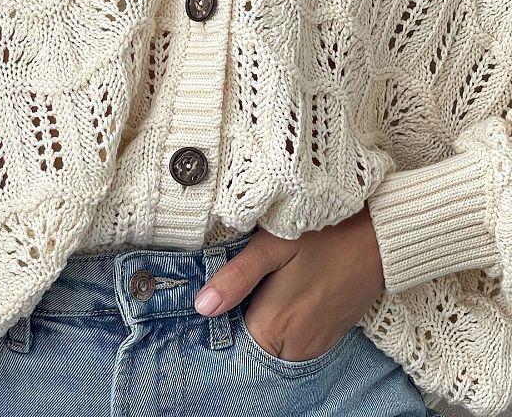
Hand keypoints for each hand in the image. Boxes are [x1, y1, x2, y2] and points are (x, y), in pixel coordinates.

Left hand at [193, 203, 385, 360]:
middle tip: (258, 273)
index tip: (232, 284)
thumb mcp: (272, 246)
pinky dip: (293, 315)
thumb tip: (203, 306)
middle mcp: (295, 349)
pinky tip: (297, 284)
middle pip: (254, 337)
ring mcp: (317, 345)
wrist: (380, 236)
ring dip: (272, 313)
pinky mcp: (333, 336)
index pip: (232, 334)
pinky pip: (299, 335)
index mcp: (273, 330)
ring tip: (278, 277)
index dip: (227, 308)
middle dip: (248, 310)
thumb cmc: (324, 234)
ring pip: (276, 337)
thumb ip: (236, 278)